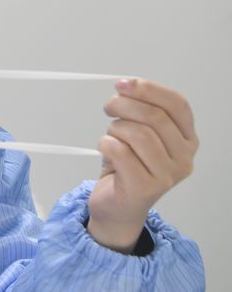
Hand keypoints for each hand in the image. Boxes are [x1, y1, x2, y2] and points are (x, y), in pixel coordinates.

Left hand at [88, 79, 198, 252]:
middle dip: (125, 105)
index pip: (177, 105)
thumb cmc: (127, 168)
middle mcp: (184, 158)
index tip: (124, 83)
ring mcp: (167, 175)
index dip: (149, 89)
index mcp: (188, 140)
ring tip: (110, 135)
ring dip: (115, 128)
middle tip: (109, 106)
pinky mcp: (145, 187)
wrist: (117, 208)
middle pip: (155, 117)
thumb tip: (126, 85)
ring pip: (138, 134)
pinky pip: (120, 152)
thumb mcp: (139, 135)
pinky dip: (106, 144)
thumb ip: (141, 113)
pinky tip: (105, 149)